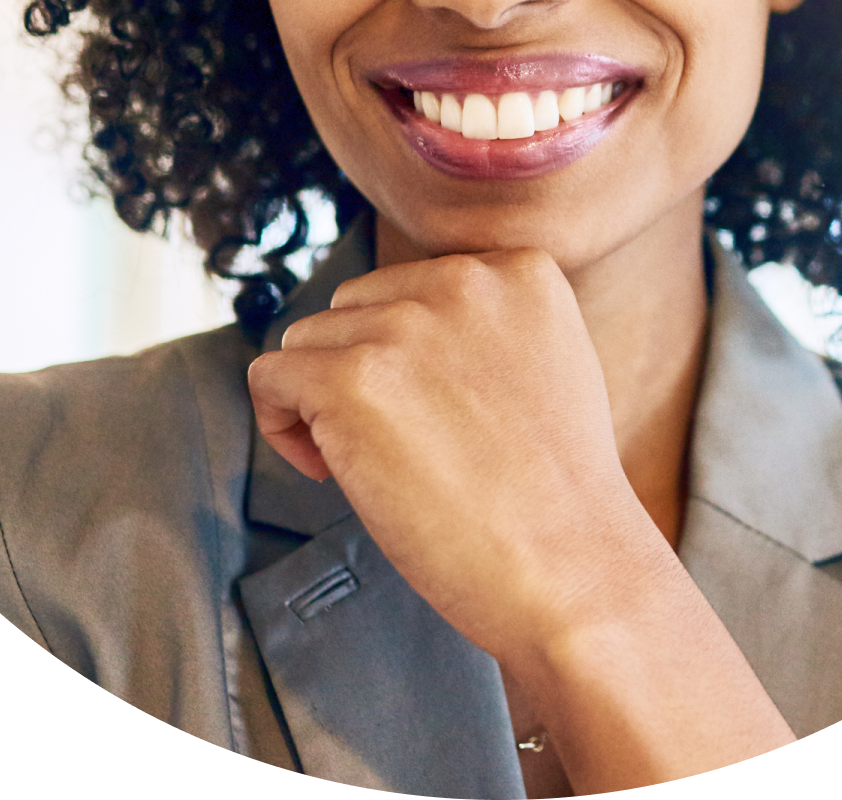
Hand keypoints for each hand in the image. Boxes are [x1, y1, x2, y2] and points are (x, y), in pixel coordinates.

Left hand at [247, 248, 661, 664]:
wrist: (572, 571)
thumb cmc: (559, 499)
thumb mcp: (549, 366)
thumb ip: (484, 330)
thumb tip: (396, 336)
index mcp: (518, 271)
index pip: (413, 284)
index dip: (403, 352)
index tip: (425, 411)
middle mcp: (462, 280)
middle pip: (355, 305)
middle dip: (358, 369)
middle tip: (396, 445)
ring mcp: (403, 325)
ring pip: (308, 339)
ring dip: (321, 399)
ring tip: (369, 463)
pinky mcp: (351, 378)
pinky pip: (269, 378)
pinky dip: (281, 424)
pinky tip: (327, 469)